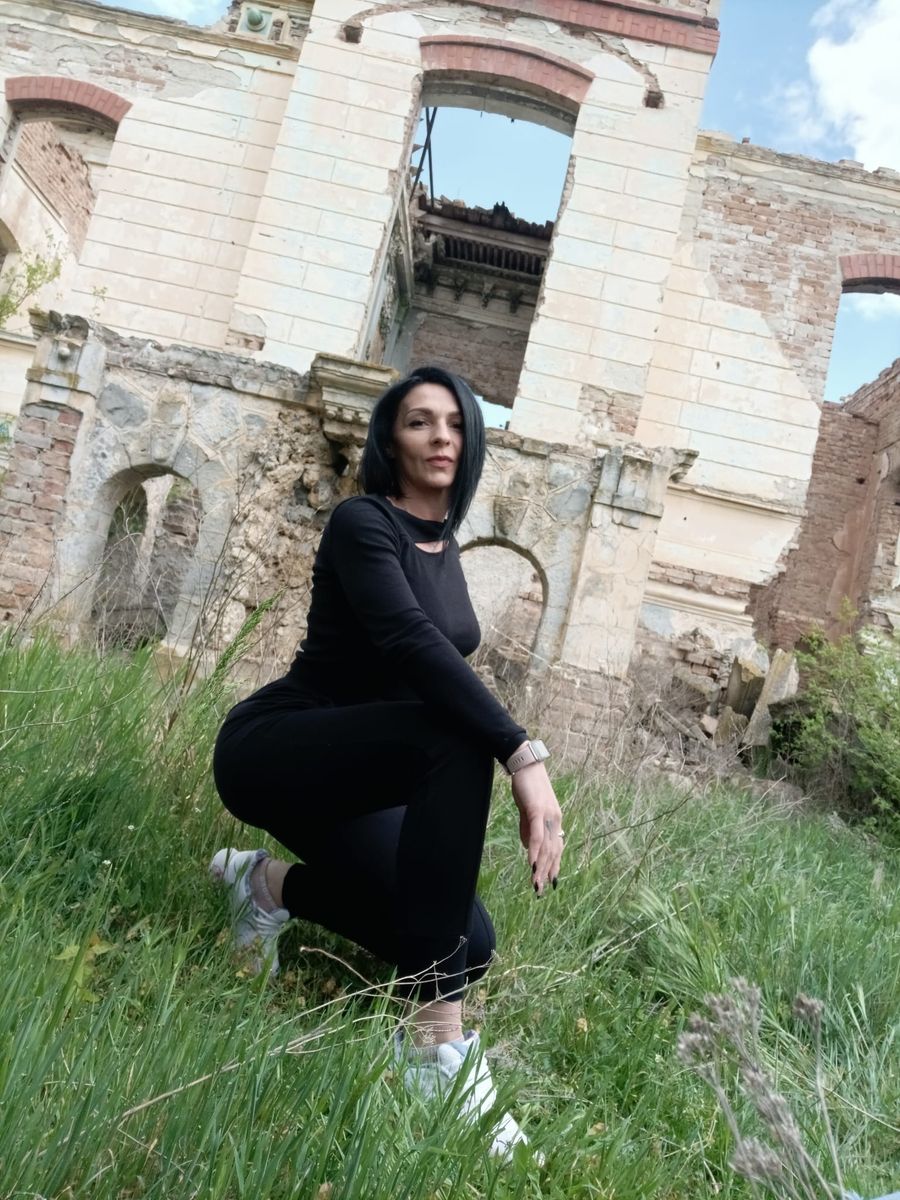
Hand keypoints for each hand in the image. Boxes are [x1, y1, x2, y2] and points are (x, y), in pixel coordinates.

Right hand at [510, 755, 563, 896]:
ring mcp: (548, 814)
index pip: (557, 848)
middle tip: (541, 891)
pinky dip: (535, 851)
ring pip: (547, 847)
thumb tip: (529, 848)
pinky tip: (532, 864)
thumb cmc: (526, 786)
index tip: (551, 883)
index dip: (555, 866)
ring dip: (541, 867)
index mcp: (555, 820)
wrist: (525, 763)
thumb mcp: (528, 810)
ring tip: (536, 883)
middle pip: (553, 851)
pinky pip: (536, 835)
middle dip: (547, 873)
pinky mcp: (537, 809)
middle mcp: (556, 819)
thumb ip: (529, 829)